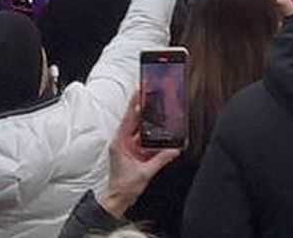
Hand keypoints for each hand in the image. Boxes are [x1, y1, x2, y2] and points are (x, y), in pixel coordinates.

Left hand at [100, 90, 180, 214]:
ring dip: (145, 118)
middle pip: (132, 120)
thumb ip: (161, 159)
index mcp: (120, 143)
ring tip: (154, 106)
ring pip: (137, 128)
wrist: (118, 200)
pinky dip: (148, 131)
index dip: (134, 105)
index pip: (128, 119)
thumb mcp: (145, 172)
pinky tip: (156, 127)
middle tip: (148, 93)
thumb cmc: (124, 187)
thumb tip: (174, 149)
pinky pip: (140, 137)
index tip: (139, 92)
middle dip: (140, 106)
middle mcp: (121, 142)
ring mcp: (126, 146)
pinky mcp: (131, 152)